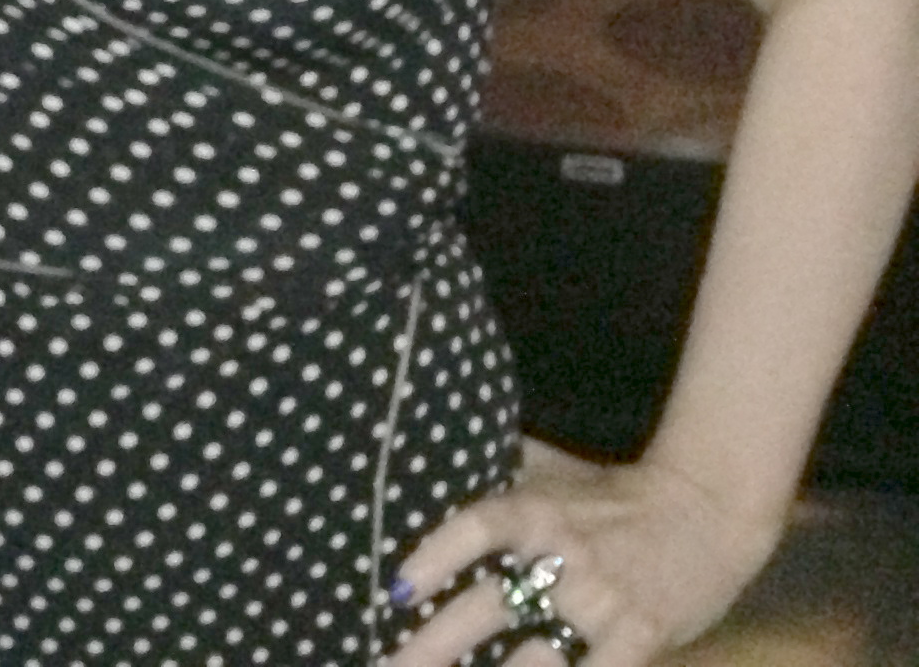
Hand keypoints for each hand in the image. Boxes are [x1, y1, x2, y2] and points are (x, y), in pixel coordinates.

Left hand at [383, 439, 779, 666]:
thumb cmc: (615, 495)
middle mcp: (563, 557)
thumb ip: (500, 468)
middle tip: (390, 665)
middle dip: (434, 645)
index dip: (433, 558)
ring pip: (534, 657)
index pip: (474, 529)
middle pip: (488, 606)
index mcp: (537, 511)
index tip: (397, 593)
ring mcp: (602, 602)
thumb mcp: (554, 470)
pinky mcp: (641, 637)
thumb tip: (429, 452)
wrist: (707, 510)